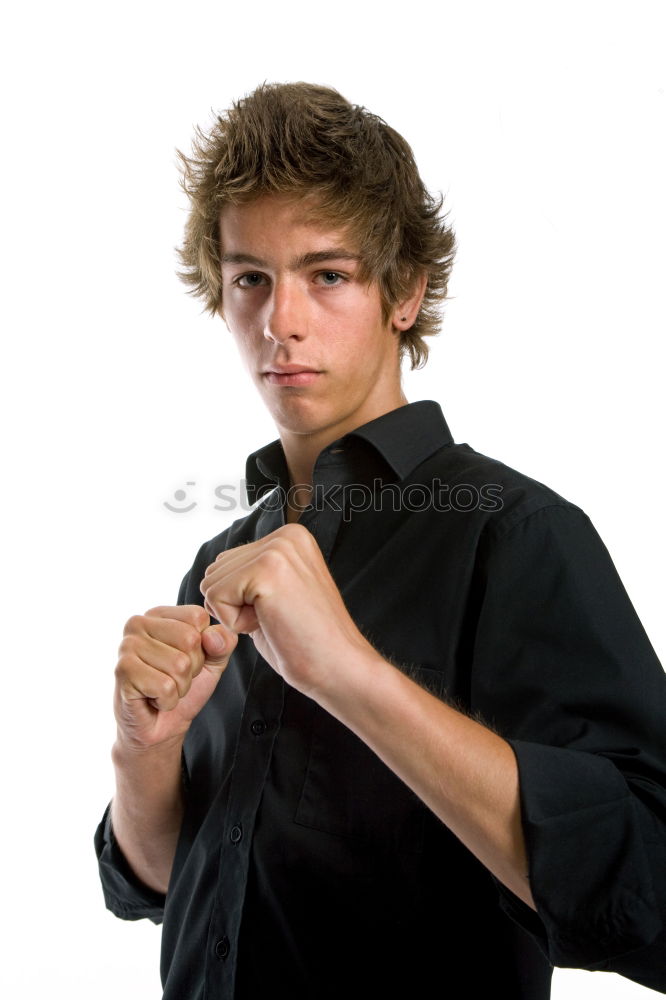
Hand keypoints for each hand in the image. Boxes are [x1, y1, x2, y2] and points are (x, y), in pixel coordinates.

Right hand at [114, 604, 237, 750]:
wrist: (161, 727)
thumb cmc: (183, 687)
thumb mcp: (213, 661)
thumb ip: (223, 642)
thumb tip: (212, 637)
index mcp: (159, 614)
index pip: (198, 617)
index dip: (203, 645)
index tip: (186, 660)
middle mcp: (138, 623)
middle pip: (190, 640)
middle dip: (191, 668)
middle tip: (173, 678)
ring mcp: (127, 646)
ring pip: (179, 665)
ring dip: (179, 686)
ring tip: (163, 689)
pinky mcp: (122, 671)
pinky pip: (166, 686)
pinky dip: (168, 700)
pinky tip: (153, 700)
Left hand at [200, 523, 374, 697]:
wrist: (339, 667)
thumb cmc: (308, 641)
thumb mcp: (278, 593)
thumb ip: (250, 575)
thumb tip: (214, 573)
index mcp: (290, 536)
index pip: (228, 563)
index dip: (242, 599)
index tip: (281, 610)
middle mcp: (285, 535)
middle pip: (215, 572)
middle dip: (235, 604)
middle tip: (277, 617)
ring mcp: (277, 550)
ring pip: (212, 584)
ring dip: (235, 614)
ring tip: (275, 619)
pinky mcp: (266, 570)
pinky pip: (216, 598)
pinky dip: (235, 623)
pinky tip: (270, 623)